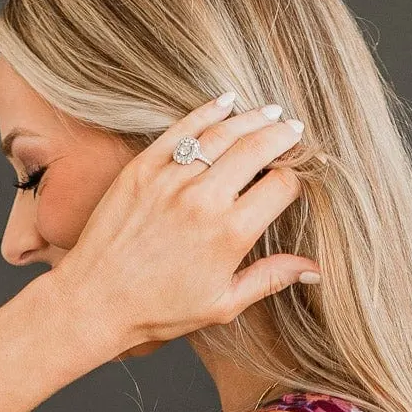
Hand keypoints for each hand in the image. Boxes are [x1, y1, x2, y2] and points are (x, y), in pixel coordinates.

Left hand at [52, 92, 318, 350]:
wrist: (96, 300)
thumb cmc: (160, 310)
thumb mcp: (223, 304)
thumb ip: (270, 279)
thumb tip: (314, 270)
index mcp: (230, 235)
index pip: (280, 186)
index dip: (295, 179)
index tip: (296, 178)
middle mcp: (204, 200)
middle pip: (258, 148)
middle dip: (283, 136)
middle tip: (295, 131)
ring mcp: (172, 179)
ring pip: (223, 132)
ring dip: (253, 117)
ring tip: (271, 113)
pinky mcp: (143, 167)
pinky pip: (183, 129)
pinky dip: (208, 111)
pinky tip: (226, 102)